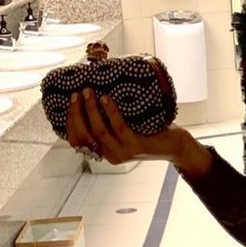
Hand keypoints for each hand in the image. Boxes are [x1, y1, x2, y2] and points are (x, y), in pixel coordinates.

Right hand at [65, 90, 192, 166]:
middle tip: (77, 93)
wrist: (175, 146)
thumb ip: (109, 121)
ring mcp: (123, 153)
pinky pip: (119, 127)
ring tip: (88, 92)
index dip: (70, 121)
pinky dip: (110, 112)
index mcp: (104, 152)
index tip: (70, 102)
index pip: (77, 140)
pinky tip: (106, 98)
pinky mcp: (136, 147)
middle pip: (84, 136)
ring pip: (99, 131)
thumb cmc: (150, 132)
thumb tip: (94, 91)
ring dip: (91, 109)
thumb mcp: (125, 129)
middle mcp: (111, 155)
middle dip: (76, 113)